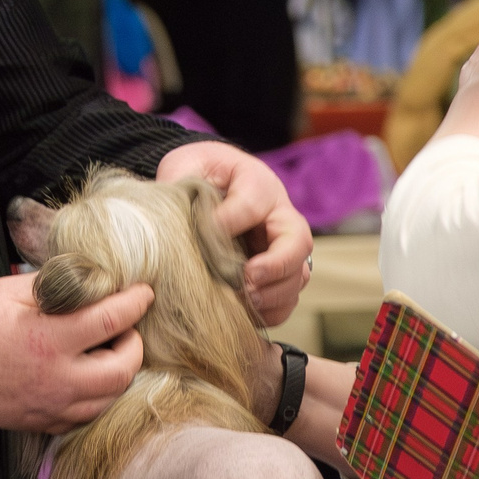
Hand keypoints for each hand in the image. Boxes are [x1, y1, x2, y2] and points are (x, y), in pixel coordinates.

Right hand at [0, 272, 152, 432]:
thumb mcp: (11, 291)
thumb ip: (56, 287)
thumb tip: (92, 280)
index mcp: (48, 340)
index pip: (112, 320)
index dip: (136, 302)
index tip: (144, 292)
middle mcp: (55, 380)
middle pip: (123, 370)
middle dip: (134, 344)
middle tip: (125, 327)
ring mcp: (48, 407)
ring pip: (108, 399)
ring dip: (118, 374)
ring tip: (108, 351)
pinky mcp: (38, 422)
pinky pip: (83, 416)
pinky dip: (95, 397)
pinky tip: (86, 377)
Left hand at [155, 140, 312, 323]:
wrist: (204, 185)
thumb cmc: (197, 174)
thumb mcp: (187, 165)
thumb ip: (181, 180)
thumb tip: (180, 218)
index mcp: (258, 183)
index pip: (255, 201)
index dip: (232, 219)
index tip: (206, 231)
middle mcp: (279, 216)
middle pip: (298, 242)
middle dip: (275, 266)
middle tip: (246, 279)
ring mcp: (282, 248)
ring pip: (298, 275)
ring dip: (274, 294)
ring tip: (244, 299)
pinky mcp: (276, 275)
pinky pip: (286, 300)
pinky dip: (270, 312)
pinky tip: (244, 312)